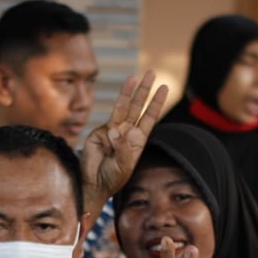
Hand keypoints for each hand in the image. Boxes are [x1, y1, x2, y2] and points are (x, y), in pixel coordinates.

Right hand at [80, 71, 168, 206]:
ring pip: (123, 108)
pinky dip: (115, 114)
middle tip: (152, 73)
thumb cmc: (112, 178)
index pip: (150, 117)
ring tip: (135, 76)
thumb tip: (118, 129)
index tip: (164, 88)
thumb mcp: (124, 165)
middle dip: (144, 91)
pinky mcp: (100, 133)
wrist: (93, 184)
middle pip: (138, 107)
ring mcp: (113, 131)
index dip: (156, 103)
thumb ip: (124, 147)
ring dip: (129, 92)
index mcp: (137, 141)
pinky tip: (115, 129)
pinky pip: (111, 122)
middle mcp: (127, 133)